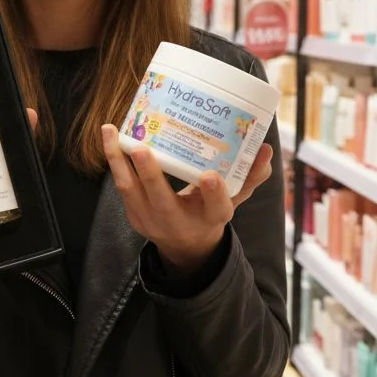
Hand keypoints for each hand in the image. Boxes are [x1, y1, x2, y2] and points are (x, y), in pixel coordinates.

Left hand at [101, 125, 274, 277]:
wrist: (185, 245)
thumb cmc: (210, 213)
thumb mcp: (233, 200)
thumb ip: (249, 176)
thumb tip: (265, 149)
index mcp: (211, 219)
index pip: (216, 208)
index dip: (214, 193)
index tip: (210, 176)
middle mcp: (179, 223)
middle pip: (163, 200)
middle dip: (151, 174)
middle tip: (144, 148)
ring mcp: (152, 221)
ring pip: (131, 190)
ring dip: (119, 160)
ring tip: (111, 131)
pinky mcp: (134, 214)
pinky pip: (122, 187)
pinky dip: (115, 161)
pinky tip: (111, 137)